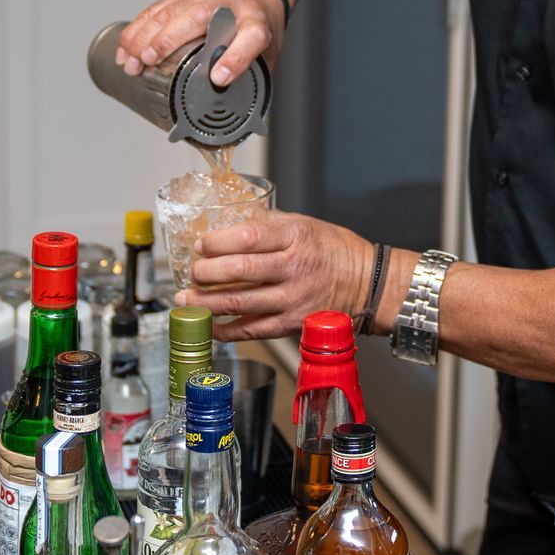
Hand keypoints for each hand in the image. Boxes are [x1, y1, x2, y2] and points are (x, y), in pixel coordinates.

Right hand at [115, 0, 285, 86]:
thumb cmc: (257, 25)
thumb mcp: (266, 53)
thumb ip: (250, 79)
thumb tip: (235, 121)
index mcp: (256, 23)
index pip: (251, 37)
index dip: (236, 58)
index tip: (219, 78)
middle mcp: (228, 5)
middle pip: (197, 17)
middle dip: (168, 39)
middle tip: (149, 61)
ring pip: (169, 12)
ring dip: (144, 37)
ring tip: (132, 64)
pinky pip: (155, 10)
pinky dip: (136, 30)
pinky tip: (126, 49)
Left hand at [174, 211, 372, 340]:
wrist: (368, 283)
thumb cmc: (335, 250)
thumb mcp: (305, 224)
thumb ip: (268, 226)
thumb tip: (229, 226)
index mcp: (295, 236)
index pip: (248, 237)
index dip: (218, 242)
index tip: (201, 245)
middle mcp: (293, 268)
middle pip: (240, 271)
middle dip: (207, 273)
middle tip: (191, 273)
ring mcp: (293, 298)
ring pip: (241, 303)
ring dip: (207, 303)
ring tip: (187, 301)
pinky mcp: (292, 324)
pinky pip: (253, 329)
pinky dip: (228, 330)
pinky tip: (212, 326)